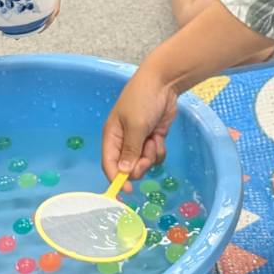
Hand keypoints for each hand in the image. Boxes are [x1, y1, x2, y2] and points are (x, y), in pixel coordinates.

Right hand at [102, 69, 179, 184]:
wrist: (163, 83)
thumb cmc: (142, 100)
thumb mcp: (135, 125)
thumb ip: (130, 151)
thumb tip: (123, 173)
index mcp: (112, 136)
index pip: (109, 164)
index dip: (116, 179)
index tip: (127, 190)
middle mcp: (123, 141)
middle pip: (127, 167)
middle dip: (139, 165)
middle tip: (147, 155)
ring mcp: (139, 141)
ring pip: (143, 163)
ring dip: (150, 157)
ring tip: (153, 140)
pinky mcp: (152, 139)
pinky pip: (154, 156)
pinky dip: (158, 151)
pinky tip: (159, 138)